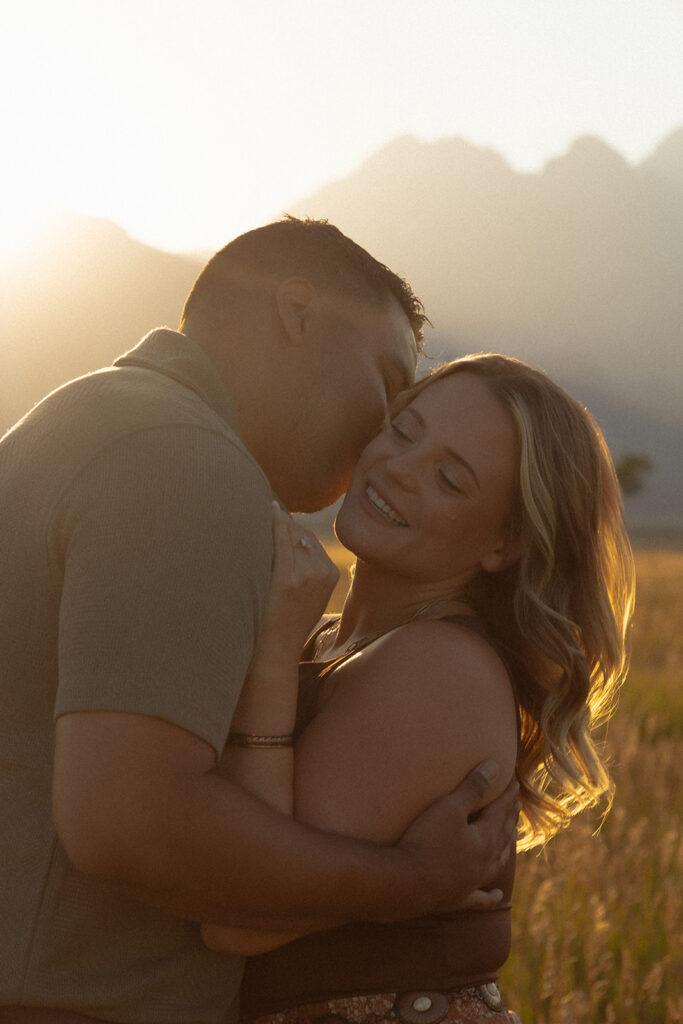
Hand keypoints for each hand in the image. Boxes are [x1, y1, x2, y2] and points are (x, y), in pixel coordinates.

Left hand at [247, 503, 338, 674]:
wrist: (277, 650)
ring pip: (291, 535)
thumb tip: (297, 539)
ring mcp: (306, 575)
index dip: (292, 528)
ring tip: (256, 516)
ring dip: (276, 525)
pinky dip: (274, 522)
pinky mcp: (288, 579)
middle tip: (263, 514)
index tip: (276, 518)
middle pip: (302, 534)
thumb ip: (311, 570)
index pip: (311, 540)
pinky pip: (281, 541)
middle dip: (284, 525)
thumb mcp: (313, 596)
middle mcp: (322, 571)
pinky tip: (267, 511)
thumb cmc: (288, 622)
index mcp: (331, 574)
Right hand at [393, 761, 518, 916]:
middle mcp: (484, 862)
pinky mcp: (458, 899)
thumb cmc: (427, 841)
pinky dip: (491, 897)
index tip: (515, 786)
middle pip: (502, 837)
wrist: (405, 883)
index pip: (500, 812)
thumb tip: (495, 766)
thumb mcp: (449, 807)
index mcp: (485, 839)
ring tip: (512, 841)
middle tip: (516, 808)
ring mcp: (472, 883)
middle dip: (509, 820)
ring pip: (496, 864)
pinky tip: (498, 895)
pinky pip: (481, 899)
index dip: (507, 797)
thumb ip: (473, 786)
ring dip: (505, 850)